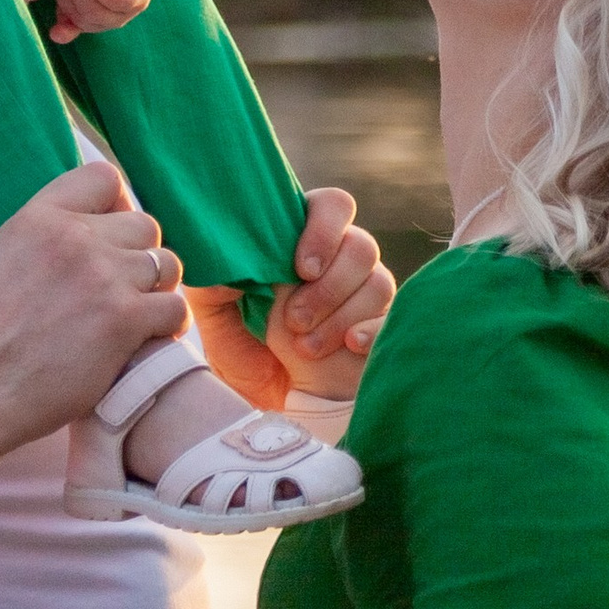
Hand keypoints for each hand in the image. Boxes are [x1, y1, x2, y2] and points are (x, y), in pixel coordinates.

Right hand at [0, 165, 188, 447]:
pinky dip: (168, 324)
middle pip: (144, 225)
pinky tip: (150, 337)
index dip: (117, 205)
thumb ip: (45, 236)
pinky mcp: (126, 318)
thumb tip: (84, 227)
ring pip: (166, 264)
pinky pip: (175, 306)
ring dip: (156, 289)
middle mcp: (75, 237)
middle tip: (124, 287)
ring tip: (138, 313)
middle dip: (139, 255)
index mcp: (39, 218)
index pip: (103, 178)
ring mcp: (105, 276)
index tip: (113, 233)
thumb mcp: (1, 260)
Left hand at [194, 190, 392, 409]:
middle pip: (361, 246)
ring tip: (306, 348)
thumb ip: (216, 280)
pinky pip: (393, 321)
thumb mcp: (216, 315)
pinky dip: (371, 332)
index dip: (323, 231)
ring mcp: (366, 293)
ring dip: (339, 316)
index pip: (332, 206)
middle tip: (294, 320)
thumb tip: (226, 255)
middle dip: (328, 287)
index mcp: (301, 241)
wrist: (270, 401)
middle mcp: (340, 259)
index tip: (301, 269)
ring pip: (379, 282)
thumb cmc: (244, 348)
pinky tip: (349, 346)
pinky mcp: (381, 327)